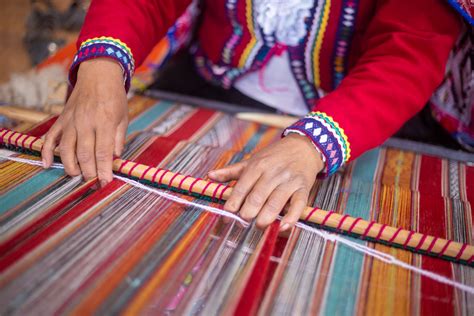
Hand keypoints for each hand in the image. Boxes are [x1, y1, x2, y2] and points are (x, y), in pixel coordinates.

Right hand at [42, 58, 127, 186]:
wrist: (98, 74)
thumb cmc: (114, 97)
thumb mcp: (124, 117)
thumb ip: (119, 139)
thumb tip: (115, 159)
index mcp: (105, 122)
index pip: (104, 152)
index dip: (104, 170)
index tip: (106, 183)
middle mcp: (86, 122)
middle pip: (85, 154)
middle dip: (89, 173)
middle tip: (94, 184)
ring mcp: (71, 121)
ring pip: (66, 149)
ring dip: (70, 166)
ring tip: (77, 176)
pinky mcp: (62, 119)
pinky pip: (50, 137)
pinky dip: (46, 151)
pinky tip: (47, 164)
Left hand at [208, 134, 323, 230]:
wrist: (303, 147)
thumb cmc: (274, 156)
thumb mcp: (251, 160)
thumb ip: (230, 171)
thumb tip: (210, 176)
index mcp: (257, 166)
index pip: (242, 187)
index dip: (233, 204)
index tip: (226, 217)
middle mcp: (272, 173)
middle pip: (257, 196)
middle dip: (248, 212)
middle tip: (242, 223)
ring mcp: (288, 181)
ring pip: (275, 202)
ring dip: (266, 217)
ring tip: (258, 225)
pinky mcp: (303, 188)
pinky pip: (298, 205)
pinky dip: (291, 217)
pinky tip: (284, 226)